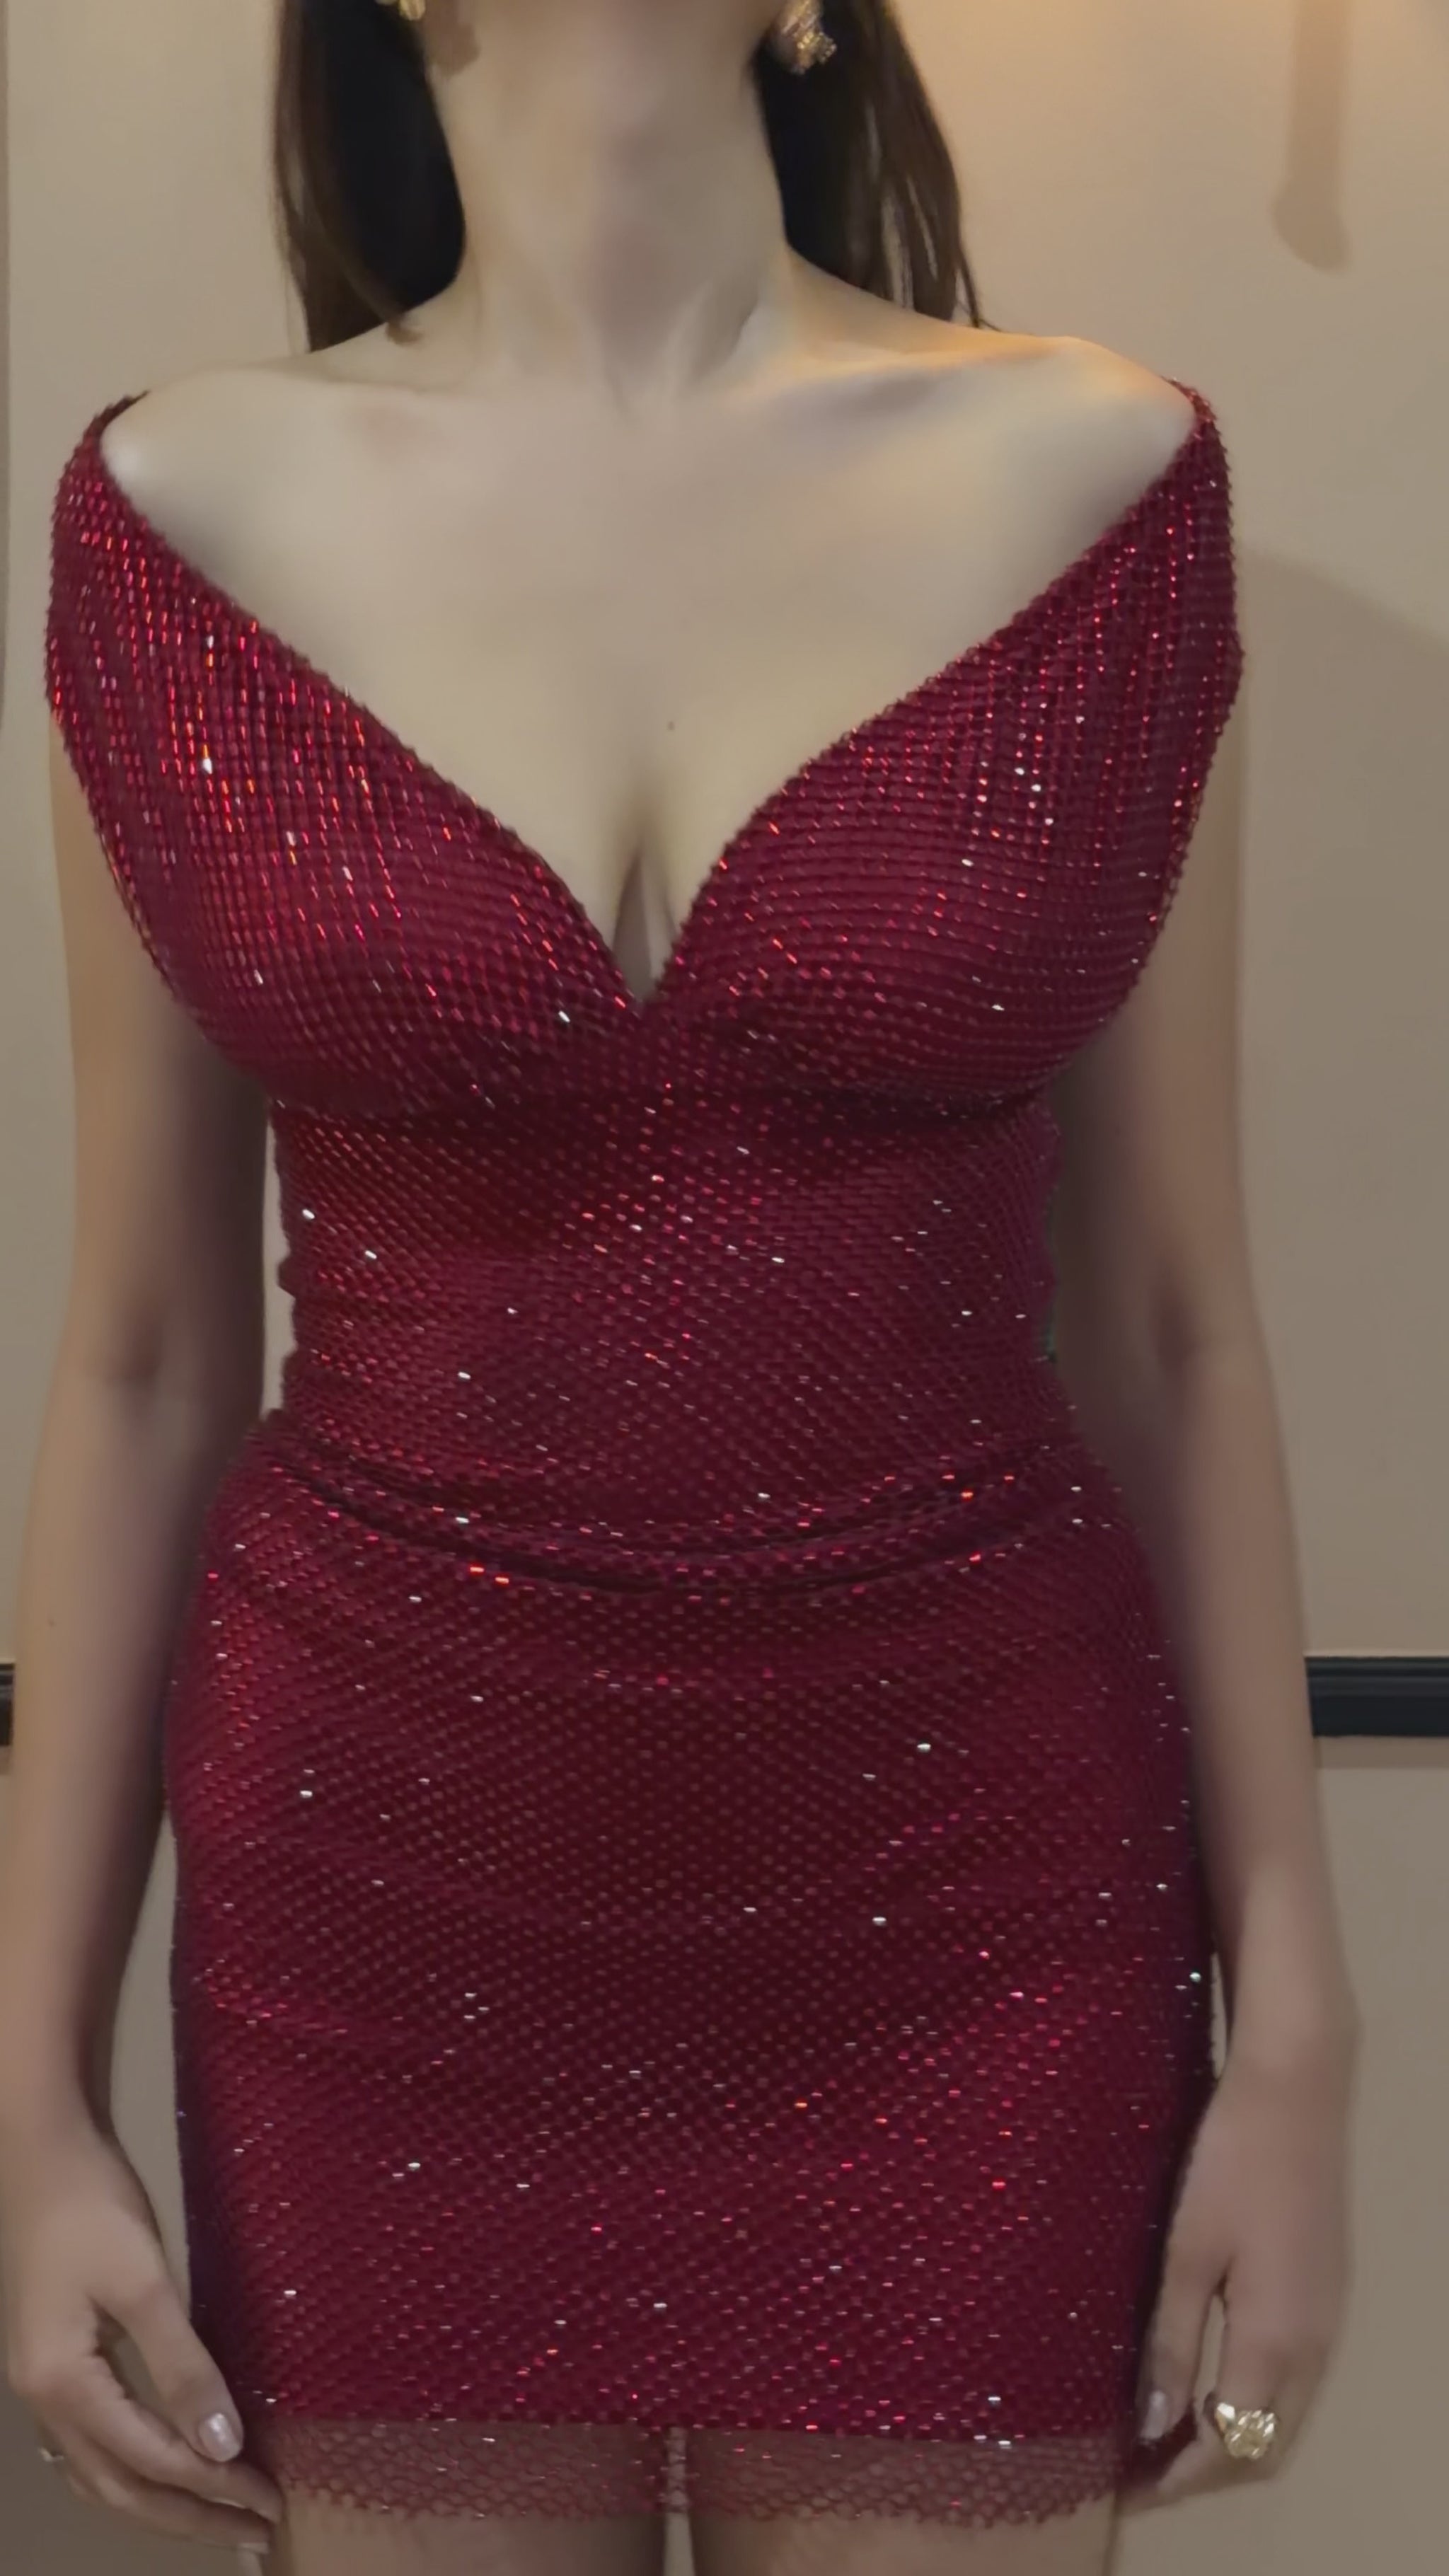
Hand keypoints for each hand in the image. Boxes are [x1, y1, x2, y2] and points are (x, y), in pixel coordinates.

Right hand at [0, 2109, 283, 2551]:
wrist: (41, 2154)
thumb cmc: (93, 2209)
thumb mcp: (145, 2283)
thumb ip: (183, 2367)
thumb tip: (222, 2447)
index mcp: (65, 2386)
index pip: (152, 2459)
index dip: (212, 2486)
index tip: (268, 2501)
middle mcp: (43, 2401)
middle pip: (120, 2486)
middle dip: (188, 2515)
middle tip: (253, 2531)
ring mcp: (39, 2386)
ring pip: (99, 2473)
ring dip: (159, 2501)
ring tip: (215, 2517)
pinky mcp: (49, 2363)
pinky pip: (88, 2446)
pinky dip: (128, 2471)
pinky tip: (153, 2475)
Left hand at [1119, 2031, 1355, 2512]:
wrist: (1298, 2090)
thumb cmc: (1231, 2162)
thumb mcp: (1187, 2251)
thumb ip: (1171, 2341)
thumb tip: (1153, 2425)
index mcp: (1275, 2342)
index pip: (1229, 2445)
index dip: (1177, 2478)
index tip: (1125, 2488)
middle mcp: (1313, 2347)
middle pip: (1266, 2447)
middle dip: (1206, 2473)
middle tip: (1141, 2470)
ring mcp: (1328, 2320)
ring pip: (1284, 2417)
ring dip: (1232, 2441)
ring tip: (1166, 2436)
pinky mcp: (1326, 2294)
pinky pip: (1294, 2383)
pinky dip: (1253, 2405)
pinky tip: (1209, 2383)